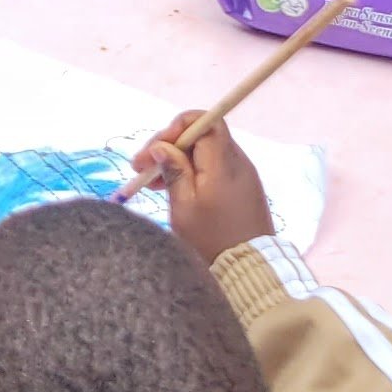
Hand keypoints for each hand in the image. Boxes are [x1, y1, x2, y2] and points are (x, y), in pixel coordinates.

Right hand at [135, 113, 274, 268]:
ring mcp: (243, 175)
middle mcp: (238, 162)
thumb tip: (163, 146)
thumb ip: (174, 171)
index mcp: (223, 163)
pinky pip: (214, 168)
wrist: (249, 270)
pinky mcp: (243, 188)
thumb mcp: (184, 207)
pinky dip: (193, 171)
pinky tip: (174, 188)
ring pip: (205, 152)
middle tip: (142, 169)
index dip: (175, 128)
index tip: (153, 151)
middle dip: (169, 146)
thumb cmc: (212, 240)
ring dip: (178, 160)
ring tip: (152, 183)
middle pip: (201, 135)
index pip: (203, 121)